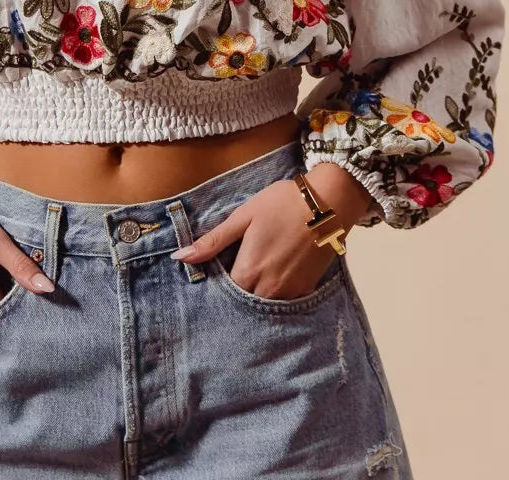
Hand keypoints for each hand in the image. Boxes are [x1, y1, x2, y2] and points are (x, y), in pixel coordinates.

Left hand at [170, 177, 345, 300]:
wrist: (328, 203)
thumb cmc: (282, 204)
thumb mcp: (244, 216)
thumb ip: (213, 241)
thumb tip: (180, 258)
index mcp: (248, 271)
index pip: (222, 294)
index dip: (215, 288)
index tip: (210, 279)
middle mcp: (268, 289)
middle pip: (242, 303)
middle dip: (233, 297)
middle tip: (230, 278)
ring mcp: (289, 292)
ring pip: (263, 306)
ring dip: (254, 297)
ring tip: (251, 279)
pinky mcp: (306, 289)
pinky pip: (284, 303)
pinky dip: (275, 296)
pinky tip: (272, 280)